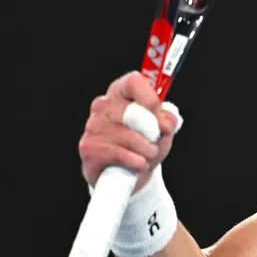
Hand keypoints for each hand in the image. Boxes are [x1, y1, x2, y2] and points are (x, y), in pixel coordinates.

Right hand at [79, 71, 182, 192]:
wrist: (126, 175)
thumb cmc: (144, 145)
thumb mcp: (162, 130)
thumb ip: (168, 119)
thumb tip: (166, 120)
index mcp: (121, 92)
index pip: (134, 81)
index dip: (151, 99)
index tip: (160, 118)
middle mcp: (103, 105)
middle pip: (136, 113)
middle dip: (153, 133)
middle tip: (155, 142)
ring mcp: (93, 126)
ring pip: (131, 137)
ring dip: (148, 151)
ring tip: (148, 156)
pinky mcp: (88, 148)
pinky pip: (121, 154)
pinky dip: (137, 163)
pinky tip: (138, 165)